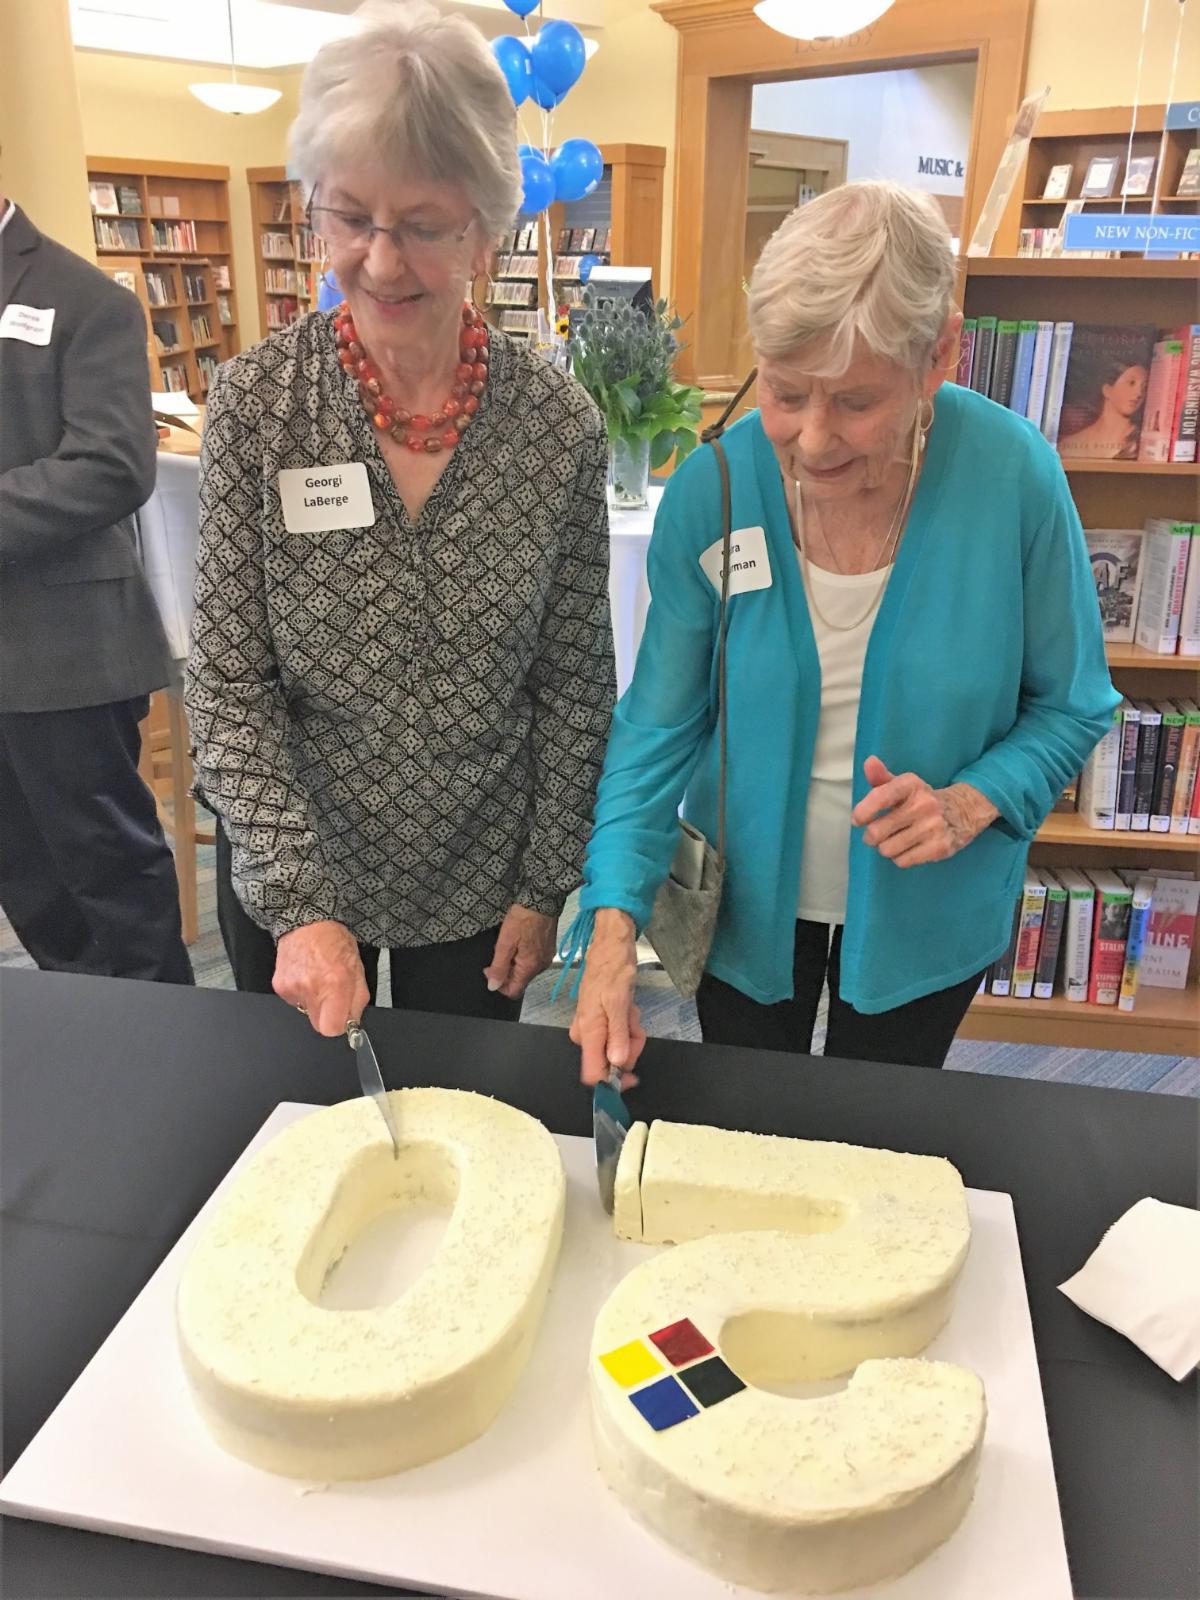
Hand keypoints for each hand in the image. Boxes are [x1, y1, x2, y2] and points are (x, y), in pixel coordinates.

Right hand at [273, 920, 369, 1036]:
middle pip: (318, 1025)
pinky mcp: (280, 987)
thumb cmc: (333, 941)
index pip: (332, 1028)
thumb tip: (352, 1021)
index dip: (338, 1025)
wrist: (306, 922)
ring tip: (317, 978)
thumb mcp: (357, 968)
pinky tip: (305, 975)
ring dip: (314, 1001)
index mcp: (336, 984)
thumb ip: (357, 999)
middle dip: (327, 1015)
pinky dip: (301, 993)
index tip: (341, 1017)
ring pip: (306, 1012)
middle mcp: (312, 988)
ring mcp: (293, 988)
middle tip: (331, 996)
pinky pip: (294, 1001)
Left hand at [483, 904, 556, 998]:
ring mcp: (546, 957)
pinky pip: (532, 960)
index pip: (513, 991)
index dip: (498, 984)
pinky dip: (523, 956)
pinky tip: (519, 941)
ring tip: (509, 944)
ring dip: (514, 963)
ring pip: (525, 970)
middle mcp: (541, 966)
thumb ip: (499, 967)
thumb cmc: (523, 918)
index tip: (490, 968)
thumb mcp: (505, 943)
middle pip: (519, 980)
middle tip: (498, 952)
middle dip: (506, 971)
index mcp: (530, 967)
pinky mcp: (548, 948)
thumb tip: (493, 986)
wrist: (541, 899)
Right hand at [569, 909, 646, 1088]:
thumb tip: (617, 1063)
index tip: (632, 1077)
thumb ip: (618, 1035)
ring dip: (630, 1032)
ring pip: (617, 1047)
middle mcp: (586, 1034)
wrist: (611, 946)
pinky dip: (627, 1025)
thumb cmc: (613, 969)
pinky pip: (617, 1034)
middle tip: (634, 1025)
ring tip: (630, 1011)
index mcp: (588, 1032)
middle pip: (609, 1062)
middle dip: (629, 1046)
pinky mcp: (600, 1021)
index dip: (612, 1082)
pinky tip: (627, 1008)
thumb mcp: (620, 1002)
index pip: (592, 1074)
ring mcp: (593, 1027)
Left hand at [852, 756, 998, 867]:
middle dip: (871, 836)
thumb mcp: (903, 785)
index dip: (862, 812)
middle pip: (876, 832)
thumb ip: (881, 777)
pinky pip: (902, 861)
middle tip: (877, 833)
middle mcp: (923, 804)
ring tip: (894, 840)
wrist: (963, 811)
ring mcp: (933, 827)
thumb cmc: (922, 800)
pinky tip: (908, 848)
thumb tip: (869, 762)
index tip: (859, 819)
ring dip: (885, 848)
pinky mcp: (940, 847)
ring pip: (887, 849)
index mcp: (911, 785)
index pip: (880, 797)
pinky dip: (900, 857)